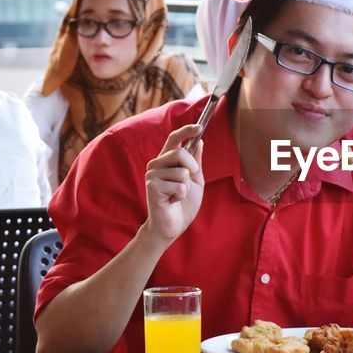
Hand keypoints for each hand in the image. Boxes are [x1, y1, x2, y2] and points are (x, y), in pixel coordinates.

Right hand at [144, 124, 204, 242]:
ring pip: (182, 172)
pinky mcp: (152, 186)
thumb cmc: (183, 204)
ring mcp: (152, 174)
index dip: (187, 131)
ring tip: (177, 195)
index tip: (200, 126)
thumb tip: (200, 141)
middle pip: (181, 153)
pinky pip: (180, 186)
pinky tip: (172, 201)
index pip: (174, 139)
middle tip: (188, 182)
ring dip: (187, 187)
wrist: (172, 226)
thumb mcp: (195, 180)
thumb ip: (196, 162)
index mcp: (166, 160)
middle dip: (192, 168)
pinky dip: (181, 196)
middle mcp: (156, 163)